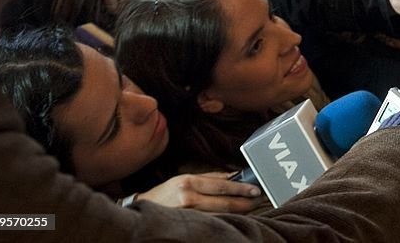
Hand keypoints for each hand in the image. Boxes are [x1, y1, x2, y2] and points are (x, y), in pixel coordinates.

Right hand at [136, 172, 261, 212]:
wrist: (141, 209)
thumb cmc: (164, 193)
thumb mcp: (184, 179)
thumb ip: (208, 178)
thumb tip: (232, 175)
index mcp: (189, 182)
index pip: (221, 185)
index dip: (240, 188)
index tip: (254, 189)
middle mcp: (188, 197)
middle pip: (223, 201)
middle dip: (244, 201)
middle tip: (258, 199)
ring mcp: (187, 213)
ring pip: (219, 213)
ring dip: (237, 211)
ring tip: (250, 208)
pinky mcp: (187, 223)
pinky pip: (210, 222)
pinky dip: (224, 219)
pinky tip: (233, 217)